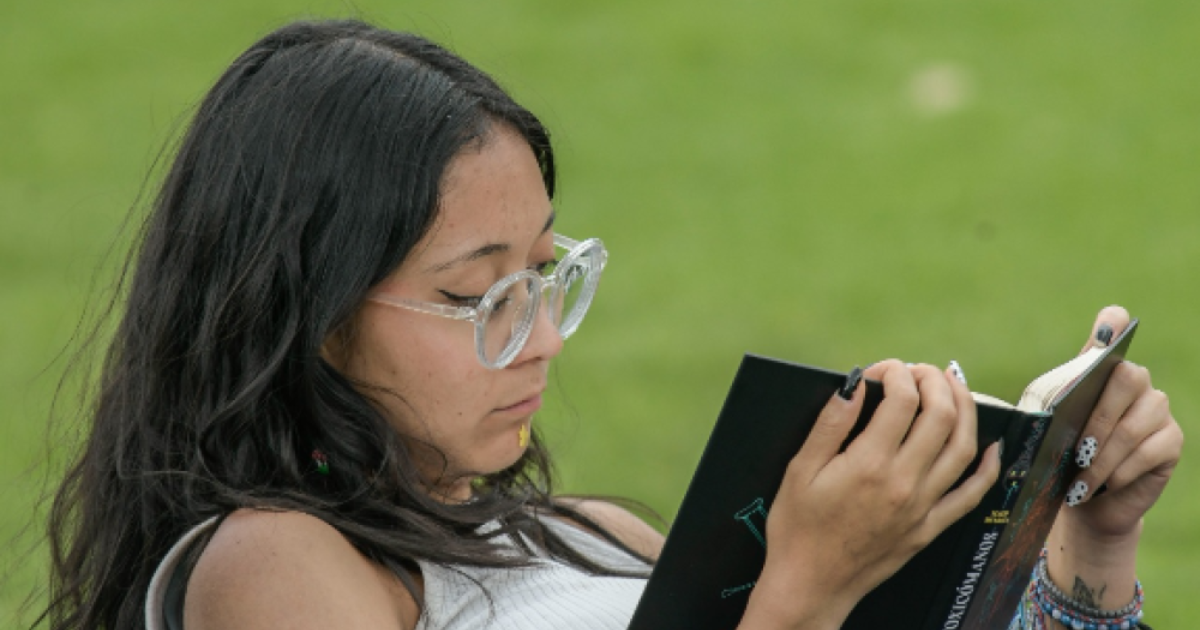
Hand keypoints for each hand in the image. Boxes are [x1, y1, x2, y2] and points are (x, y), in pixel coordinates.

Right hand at [739, 361, 1001, 629]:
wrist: (811, 584)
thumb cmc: (797, 527)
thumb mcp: (800, 470)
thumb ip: (830, 423)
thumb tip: (854, 383)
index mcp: (869, 464)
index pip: (902, 400)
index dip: (896, 373)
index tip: (882, 370)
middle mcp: (904, 482)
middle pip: (940, 415)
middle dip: (933, 381)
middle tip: (919, 371)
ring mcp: (922, 506)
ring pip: (963, 447)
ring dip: (964, 409)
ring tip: (954, 387)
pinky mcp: (929, 527)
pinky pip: (971, 494)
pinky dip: (987, 466)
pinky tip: (990, 445)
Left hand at [1060, 306, 1182, 538]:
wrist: (1086, 500)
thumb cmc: (1062, 457)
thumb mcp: (1049, 429)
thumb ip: (1051, 407)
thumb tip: (1046, 404)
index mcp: (1100, 370)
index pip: (1113, 331)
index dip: (1114, 324)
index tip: (1113, 319)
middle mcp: (1136, 381)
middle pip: (1128, 379)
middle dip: (1099, 419)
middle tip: (1077, 451)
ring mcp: (1158, 409)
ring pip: (1133, 426)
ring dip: (1103, 458)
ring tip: (1081, 481)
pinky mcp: (1171, 440)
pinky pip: (1148, 452)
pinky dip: (1120, 471)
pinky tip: (1105, 484)